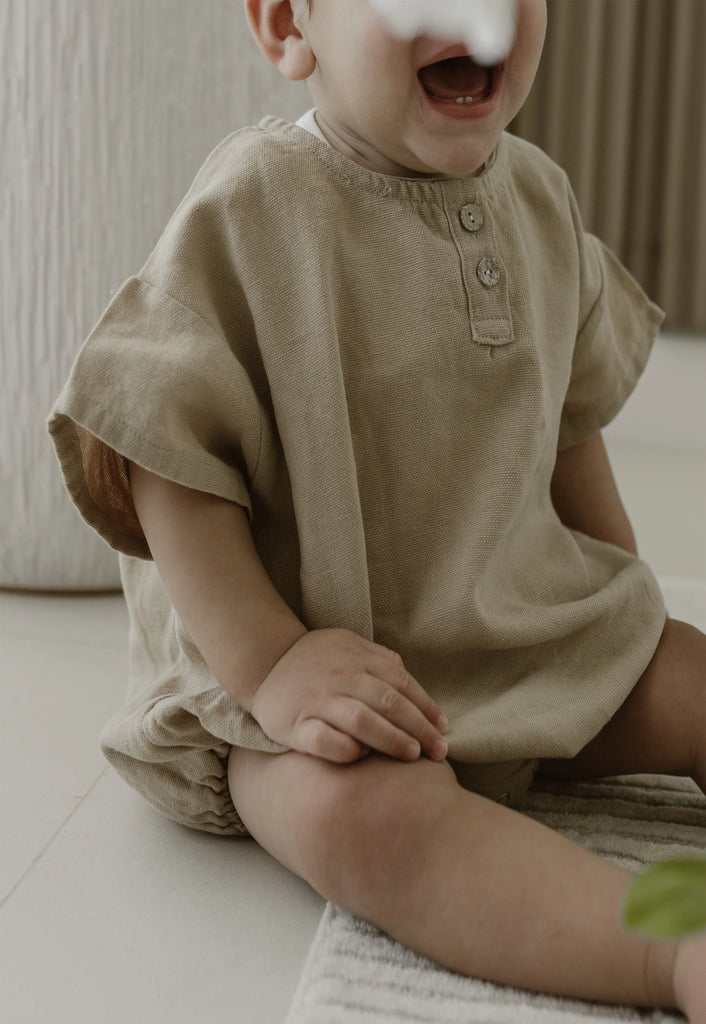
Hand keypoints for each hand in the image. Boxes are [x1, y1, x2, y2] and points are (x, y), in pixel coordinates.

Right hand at [250, 629, 448, 763]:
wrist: (262, 662)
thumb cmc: (312, 659)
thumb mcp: (345, 644)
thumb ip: (376, 657)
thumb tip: (405, 671)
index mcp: (357, 659)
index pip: (402, 683)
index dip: (426, 707)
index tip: (443, 729)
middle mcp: (341, 678)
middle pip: (388, 702)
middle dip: (419, 727)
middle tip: (439, 751)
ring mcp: (318, 701)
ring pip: (361, 719)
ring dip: (391, 738)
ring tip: (412, 756)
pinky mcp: (295, 724)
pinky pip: (323, 739)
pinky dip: (345, 749)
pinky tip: (361, 756)